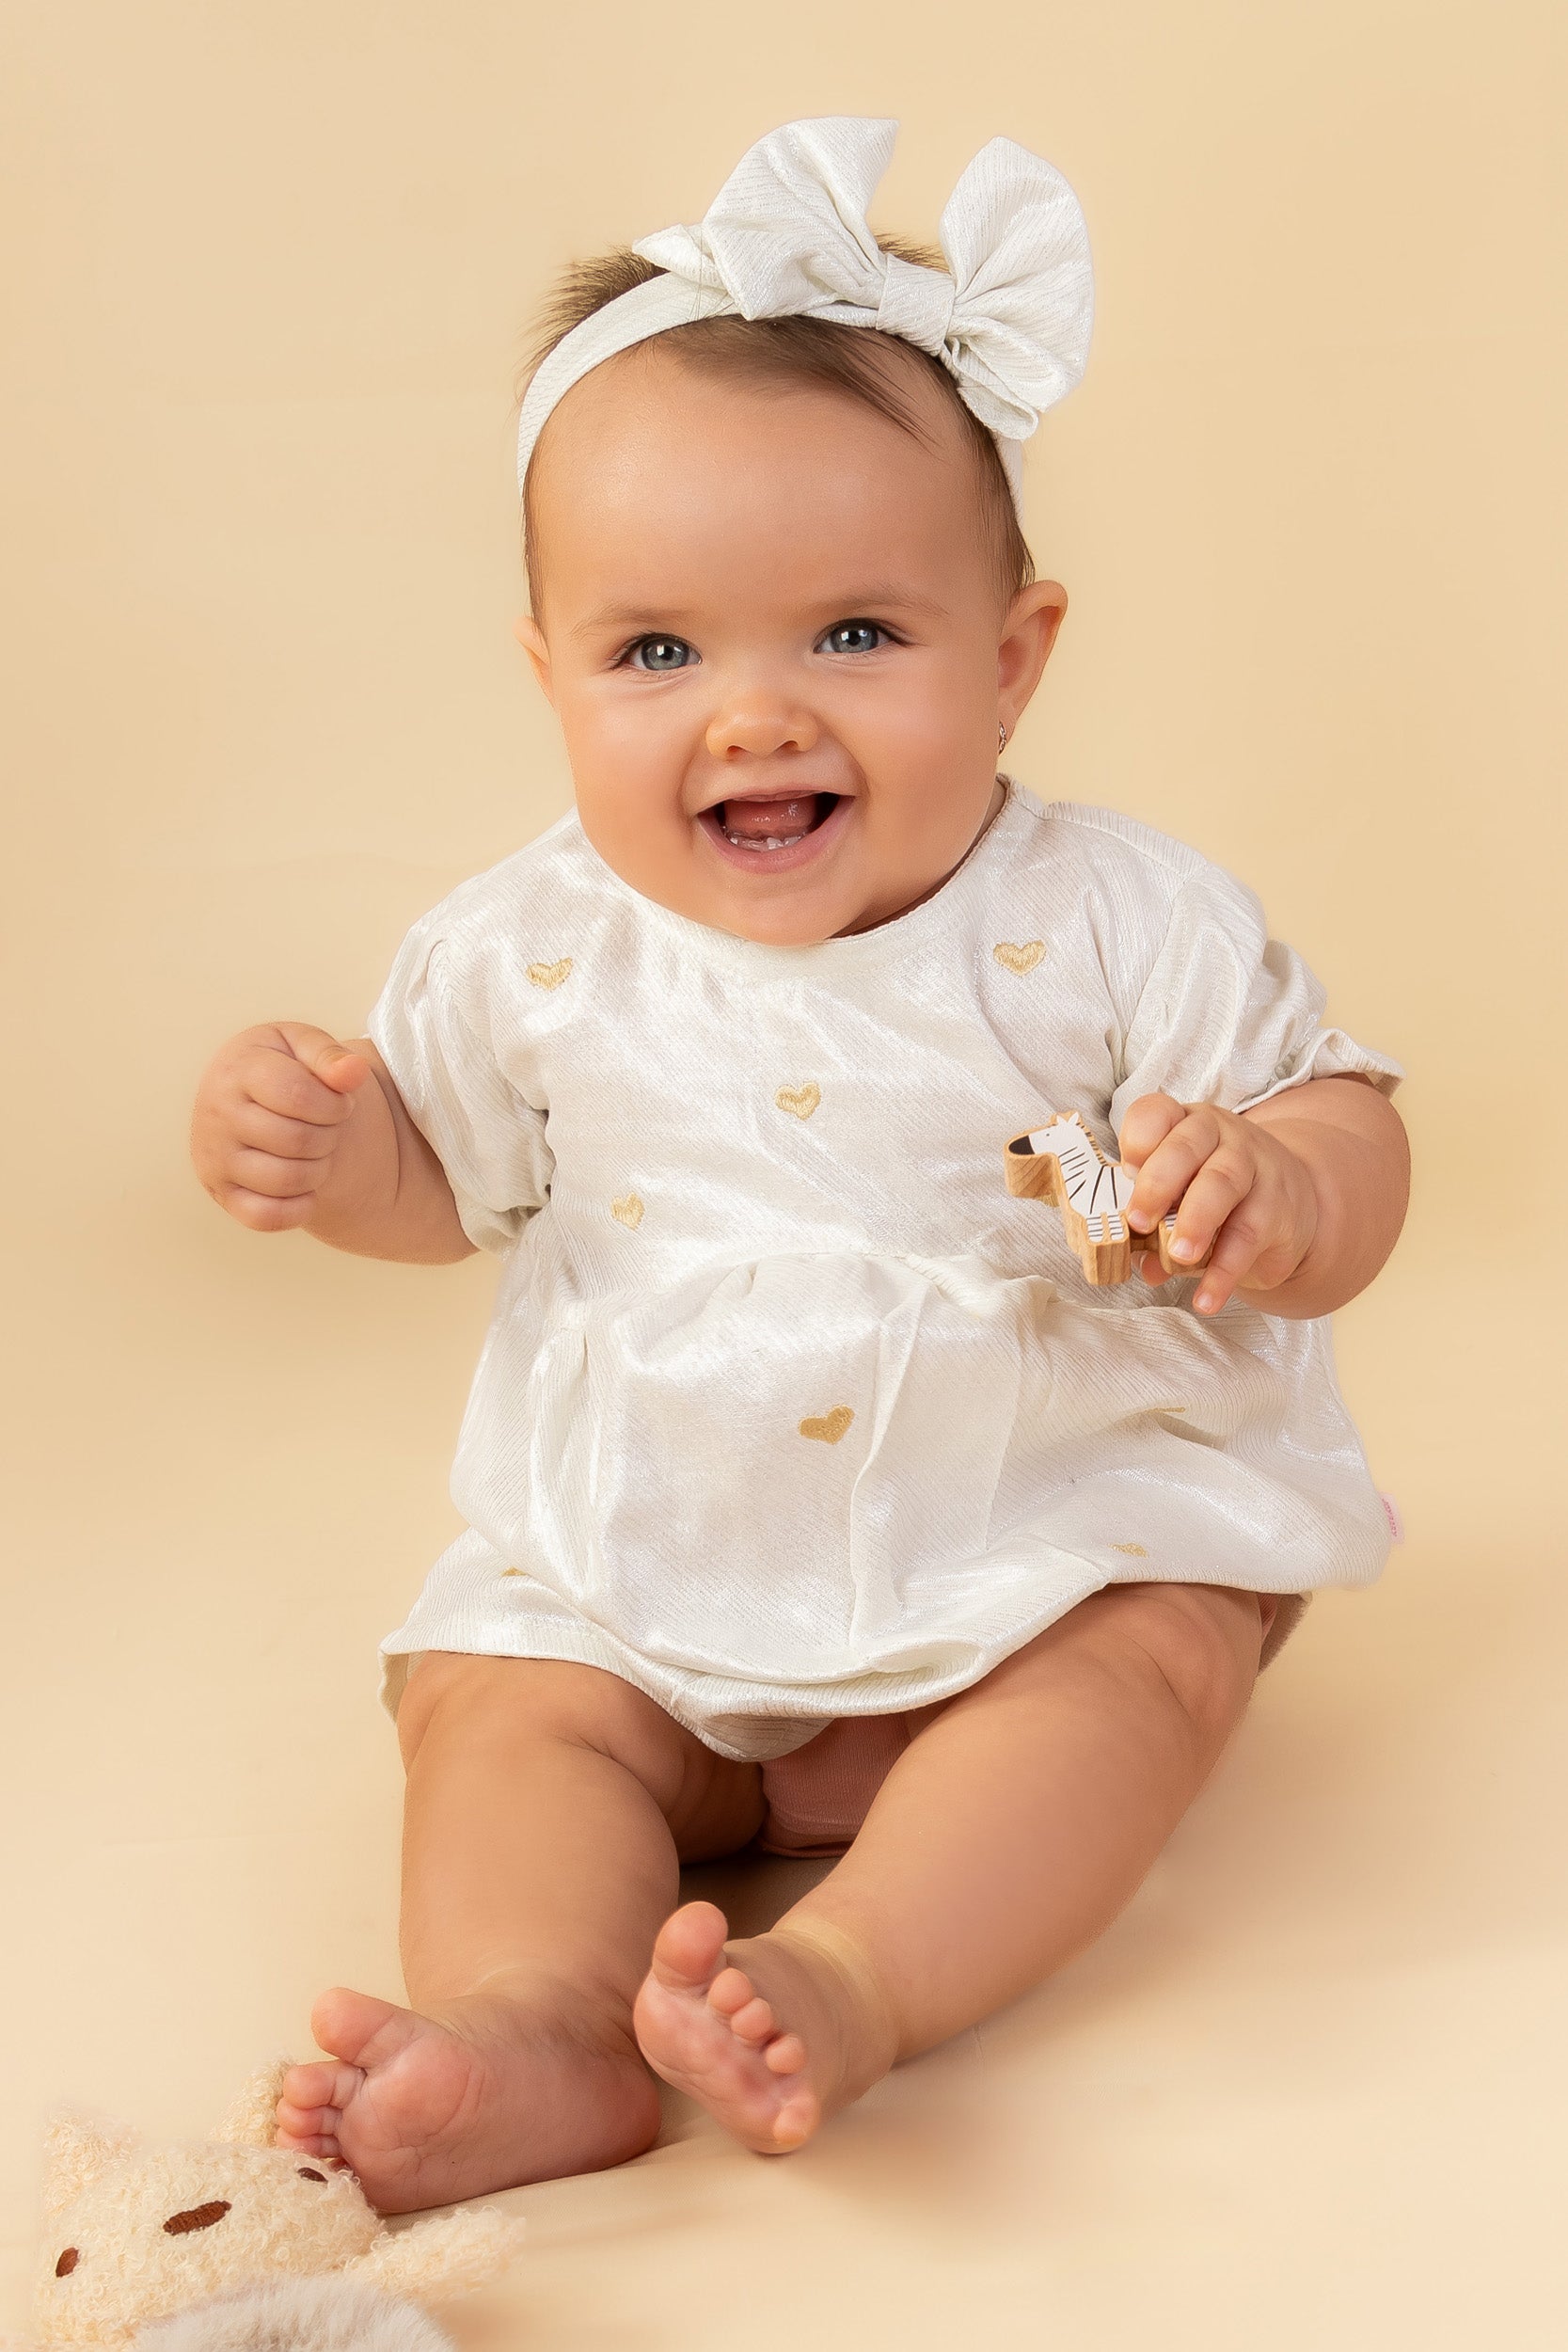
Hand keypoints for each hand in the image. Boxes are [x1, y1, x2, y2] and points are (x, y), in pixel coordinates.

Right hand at [191, 1022, 373, 1232]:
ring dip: (318, 1169)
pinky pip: (266, 1218)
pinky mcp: (222, 1194)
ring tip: (314, 1151)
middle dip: (329, 1135)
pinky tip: (305, 1186)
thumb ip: (331, 1055)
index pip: (298, 1095)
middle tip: (325, 1127)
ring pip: (285, 1181)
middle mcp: (215, 1113)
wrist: (250, 1097)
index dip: (334, 1104)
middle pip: (297, 1141)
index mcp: (237, 1068)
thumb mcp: (304, 1045)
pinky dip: (299, 1208)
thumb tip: (353, 1072)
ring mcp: (214, 1158)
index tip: (338, 1102)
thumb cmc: (284, 1067)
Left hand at [1118, 1093, 1319, 1314]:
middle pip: (1187, 1147)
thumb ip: (1156, 1225)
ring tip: (1178, 1256)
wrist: (1290, 1202)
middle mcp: (1220, 1135)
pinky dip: (1224, 1271)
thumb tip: (1143, 1266)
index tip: (1124, 1170)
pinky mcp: (1279, 1205)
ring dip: (1196, 1221)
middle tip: (1137, 1221)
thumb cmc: (1215, 1195)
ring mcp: (1254, 1165)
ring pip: (1222, 1183)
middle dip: (1158, 1184)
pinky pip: (1249, 1235)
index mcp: (1182, 1125)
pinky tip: (1206, 1298)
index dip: (1139, 1138)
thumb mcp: (1181, 1199)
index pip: (1158, 1113)